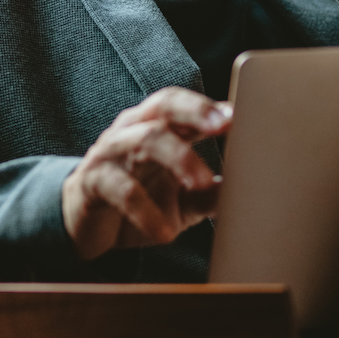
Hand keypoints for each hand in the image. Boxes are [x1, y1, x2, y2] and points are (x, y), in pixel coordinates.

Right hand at [62, 87, 230, 260]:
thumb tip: (251, 194)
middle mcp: (135, 129)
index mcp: (160, 127)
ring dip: (178, 158)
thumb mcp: (185, 201)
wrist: (87, 226)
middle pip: (164, 106)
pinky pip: (121, 189)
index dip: (210, 106)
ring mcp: (111, 151)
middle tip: (222, 124)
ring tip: (203, 182)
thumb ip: (213, 194)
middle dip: (195, 111)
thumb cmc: (143, 201)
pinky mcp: (92, 181)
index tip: (240, 115)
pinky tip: (166, 233)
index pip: (184, 104)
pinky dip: (146, 211)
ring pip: (145, 139)